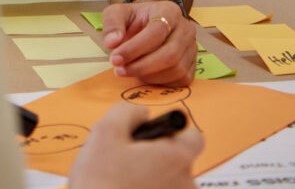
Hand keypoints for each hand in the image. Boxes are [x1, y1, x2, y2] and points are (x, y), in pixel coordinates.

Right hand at [68, 102, 202, 188]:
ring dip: (149, 177)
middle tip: (125, 160)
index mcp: (175, 158)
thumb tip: (142, 113)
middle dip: (154, 156)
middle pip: (177, 160)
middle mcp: (185, 185)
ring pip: (167, 181)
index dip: (172, 131)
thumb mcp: (105, 131)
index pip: (193, 137)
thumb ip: (128, 112)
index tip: (151, 136)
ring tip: (120, 181)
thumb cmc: (100, 182)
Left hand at [102, 0, 196, 84]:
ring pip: (175, 70)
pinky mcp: (192, 66)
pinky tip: (143, 76)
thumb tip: (112, 43)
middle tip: (119, 70)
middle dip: (141, 66)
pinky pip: (179, 80)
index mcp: (169, 11)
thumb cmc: (135, 19)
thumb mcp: (117, 13)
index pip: (157, 31)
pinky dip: (159, 82)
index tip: (115, 58)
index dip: (135, 48)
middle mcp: (185, 29)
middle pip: (170, 55)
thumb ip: (112, 24)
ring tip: (129, 71)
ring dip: (149, 76)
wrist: (150, 23)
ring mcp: (192, 48)